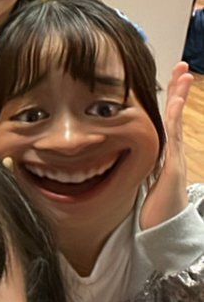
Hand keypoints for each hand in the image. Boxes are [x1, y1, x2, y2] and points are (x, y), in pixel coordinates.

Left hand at [140, 62, 191, 229]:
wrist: (164, 233)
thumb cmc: (152, 213)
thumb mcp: (141, 184)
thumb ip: (135, 171)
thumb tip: (117, 159)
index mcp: (163, 156)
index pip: (165, 122)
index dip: (168, 102)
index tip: (169, 82)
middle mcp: (171, 154)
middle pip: (175, 115)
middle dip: (179, 91)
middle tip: (182, 68)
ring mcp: (174, 159)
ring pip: (177, 121)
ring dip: (180, 97)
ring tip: (184, 74)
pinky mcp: (172, 168)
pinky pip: (173, 138)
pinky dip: (175, 119)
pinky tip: (175, 103)